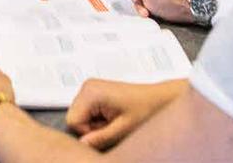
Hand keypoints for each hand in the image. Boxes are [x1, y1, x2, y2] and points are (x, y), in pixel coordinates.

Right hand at [66, 78, 186, 148]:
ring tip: (116, 121)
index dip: (88, 133)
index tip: (106, 131)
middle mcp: (88, 87)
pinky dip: (99, 120)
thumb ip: (100, 138)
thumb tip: (82, 145)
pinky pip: (88, 113)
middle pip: (75, 118)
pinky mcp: (96, 93)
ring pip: (81, 117)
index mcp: (91, 91)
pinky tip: (114, 117)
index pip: (72, 121)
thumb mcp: (123, 129)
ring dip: (96, 124)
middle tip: (113, 126)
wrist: (160, 99)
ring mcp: (91, 89)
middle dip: (92, 128)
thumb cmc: (147, 109)